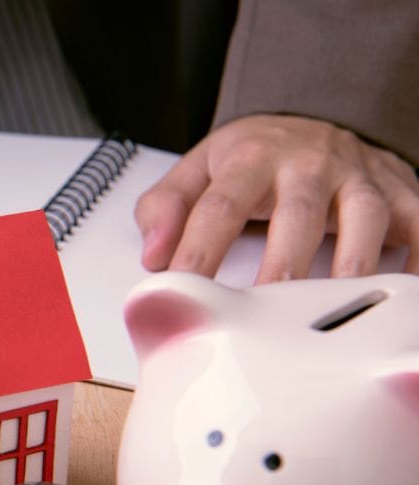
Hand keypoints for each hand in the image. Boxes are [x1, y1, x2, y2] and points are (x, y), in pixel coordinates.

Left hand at [135, 114, 418, 281]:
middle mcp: (309, 162)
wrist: (314, 117)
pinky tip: (403, 290)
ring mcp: (357, 176)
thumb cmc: (253, 157)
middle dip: (283, 261)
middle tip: (266, 308)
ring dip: (351, 261)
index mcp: (251, 157)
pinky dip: (414, 255)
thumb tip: (153, 252)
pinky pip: (417, 222)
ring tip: (333, 305)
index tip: (182, 286)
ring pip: (363, 215)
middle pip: (297, 211)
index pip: (220, 204)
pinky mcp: (398, 191)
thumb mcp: (199, 168)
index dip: (200, 247)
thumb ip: (167, 206)